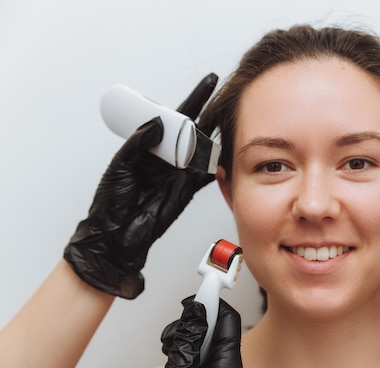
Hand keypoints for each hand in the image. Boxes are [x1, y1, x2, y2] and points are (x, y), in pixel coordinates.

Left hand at [63, 74, 217, 298]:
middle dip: (211, 112)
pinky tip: (228, 154)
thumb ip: (139, 142)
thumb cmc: (112, 202)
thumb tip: (159, 122)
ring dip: (217, 135)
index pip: (174, 117)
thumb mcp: (120, 165)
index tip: (208, 83)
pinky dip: (218, 164)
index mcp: (149, 146)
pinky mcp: (189, 188)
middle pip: (194, 128)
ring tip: (231, 120)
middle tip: (226, 97)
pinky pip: (207, 173)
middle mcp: (167, 156)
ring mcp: (180, 172)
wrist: (118, 235)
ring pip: (204, 148)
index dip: (193, 99)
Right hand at [150, 297, 242, 367]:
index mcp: (229, 367)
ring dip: (187, 336)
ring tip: (168, 345)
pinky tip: (172, 354)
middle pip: (217, 329)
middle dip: (195, 322)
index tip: (199, 290)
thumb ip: (188, 338)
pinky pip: (202, 356)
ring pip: (207, 341)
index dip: (214, 302)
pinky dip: (186, 349)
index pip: (229, 321)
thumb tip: (196, 309)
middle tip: (176, 326)